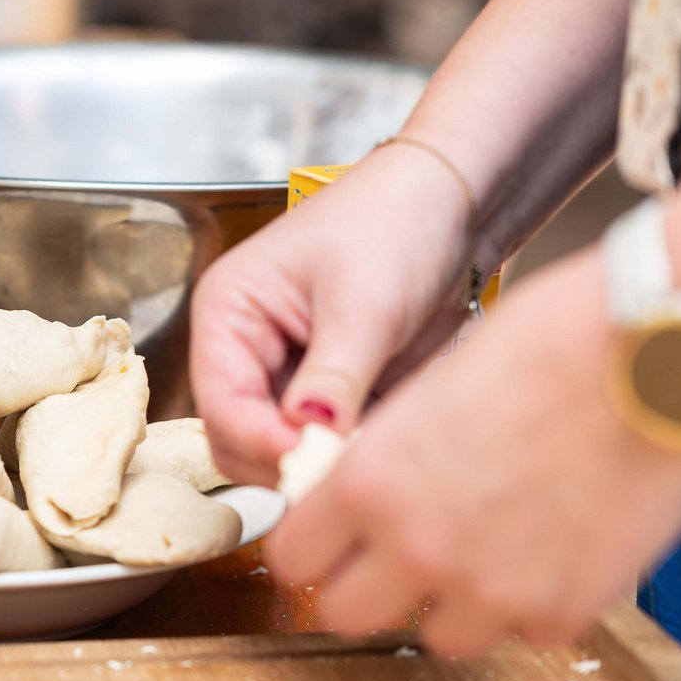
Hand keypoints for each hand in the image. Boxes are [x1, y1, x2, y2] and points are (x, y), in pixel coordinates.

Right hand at [188, 143, 477, 485]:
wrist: (458, 203)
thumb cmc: (396, 222)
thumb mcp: (364, 303)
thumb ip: (332, 378)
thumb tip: (307, 438)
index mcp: (228, 313)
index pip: (222, 402)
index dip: (261, 441)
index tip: (310, 463)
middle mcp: (245, 351)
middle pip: (238, 439)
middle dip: (284, 462)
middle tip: (343, 477)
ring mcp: (286, 376)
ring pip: (279, 451)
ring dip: (318, 465)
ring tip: (370, 461)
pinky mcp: (328, 394)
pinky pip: (324, 445)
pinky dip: (349, 457)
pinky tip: (384, 448)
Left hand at [267, 252, 680, 654]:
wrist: (655, 356)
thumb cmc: (544, 349)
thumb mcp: (422, 397)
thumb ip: (378, 467)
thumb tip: (352, 506)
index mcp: (366, 484)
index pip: (292, 558)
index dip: (316, 548)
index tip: (336, 541)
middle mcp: (416, 547)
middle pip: (345, 614)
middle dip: (368, 590)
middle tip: (402, 560)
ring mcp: (489, 589)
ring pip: (437, 637)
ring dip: (454, 603)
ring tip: (493, 546)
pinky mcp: (559, 611)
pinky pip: (524, 632)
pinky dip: (535, 602)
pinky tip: (557, 544)